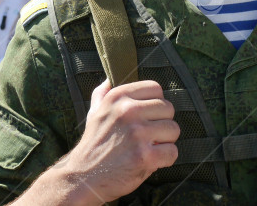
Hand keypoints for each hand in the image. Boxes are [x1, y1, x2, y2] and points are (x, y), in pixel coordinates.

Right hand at [58, 80, 179, 202]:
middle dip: (162, 123)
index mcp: (118, 97)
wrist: (83, 177)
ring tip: (150, 147)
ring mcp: (137, 134)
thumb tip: (109, 79)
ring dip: (165, 141)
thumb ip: (102, 94)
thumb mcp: (94, 113)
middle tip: (149, 135)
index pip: (156, 88)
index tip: (148, 117)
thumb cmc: (93, 144)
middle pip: (168, 108)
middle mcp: (128, 111)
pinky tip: (152, 161)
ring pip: (174, 129)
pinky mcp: (144, 156)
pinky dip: (166, 159)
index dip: (156, 104)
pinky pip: (172, 152)